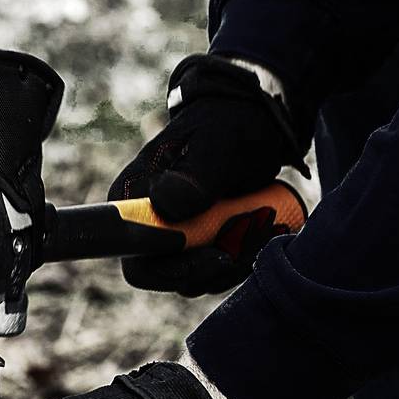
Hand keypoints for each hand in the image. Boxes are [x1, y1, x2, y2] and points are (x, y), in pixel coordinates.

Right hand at [108, 55, 308, 295]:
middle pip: (172, 277)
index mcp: (133, 200)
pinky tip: (263, 232)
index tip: (217, 253)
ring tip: (265, 226)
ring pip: (199, 277)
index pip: (138, 263)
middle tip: (254, 236)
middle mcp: (147, 225)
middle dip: (217, 266)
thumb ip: (195, 178)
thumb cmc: (230, 125)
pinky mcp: (199, 242)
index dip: (174, 271)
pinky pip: (217, 269)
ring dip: (236, 262)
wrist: (253, 121)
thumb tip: (164, 207)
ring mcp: (174, 236)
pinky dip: (243, 258)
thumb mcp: (218, 145)